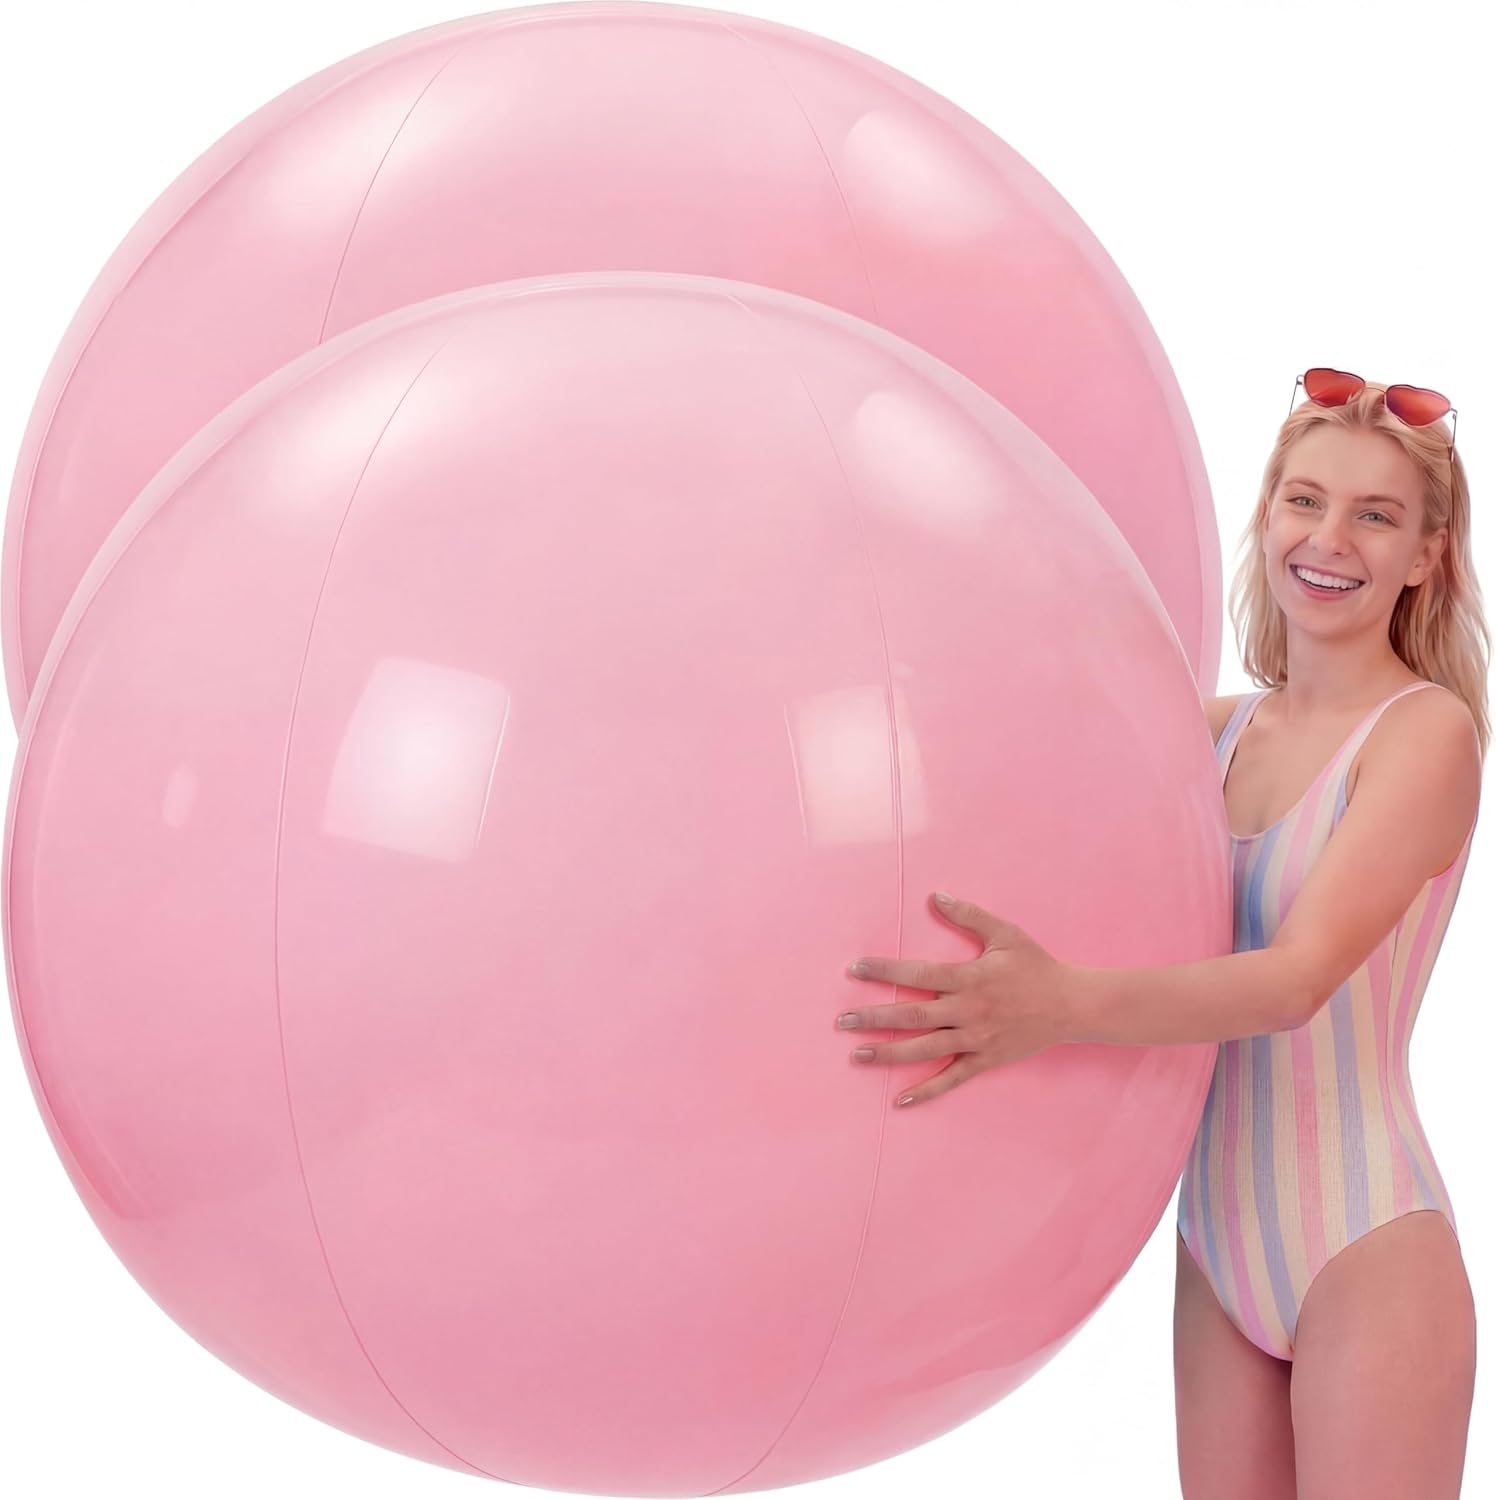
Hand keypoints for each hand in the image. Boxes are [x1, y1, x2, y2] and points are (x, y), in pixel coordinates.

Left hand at [836, 890, 1076, 1109]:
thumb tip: (936, 895)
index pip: (917, 973)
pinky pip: (952, 1079)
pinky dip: (926, 1090)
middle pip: (913, 1014)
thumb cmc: (1036, 966)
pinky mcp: (985, 1059)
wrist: (1072, 1005)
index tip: (853, 969)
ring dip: (890, 1053)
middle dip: (874, 1018)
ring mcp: (976, 1038)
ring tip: (857, 1055)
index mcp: (969, 978)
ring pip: (925, 1048)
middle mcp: (968, 1010)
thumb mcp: (1005, 933)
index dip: (884, 970)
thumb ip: (969, 915)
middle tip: (841, 1022)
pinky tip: (900, 1100)